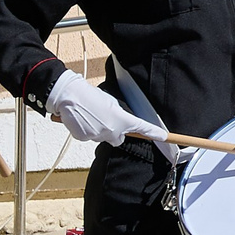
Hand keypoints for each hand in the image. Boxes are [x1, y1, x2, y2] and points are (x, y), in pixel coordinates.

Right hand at [43, 69, 164, 147]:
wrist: (69, 96)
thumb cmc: (91, 95)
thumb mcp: (111, 102)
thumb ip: (119, 115)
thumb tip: (119, 123)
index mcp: (121, 119)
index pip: (142, 127)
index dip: (153, 132)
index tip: (164, 136)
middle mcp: (112, 130)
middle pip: (119, 138)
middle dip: (116, 132)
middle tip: (107, 119)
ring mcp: (99, 136)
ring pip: (104, 137)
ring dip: (101, 130)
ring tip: (92, 115)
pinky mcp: (85, 138)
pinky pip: (90, 137)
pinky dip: (88, 131)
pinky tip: (83, 120)